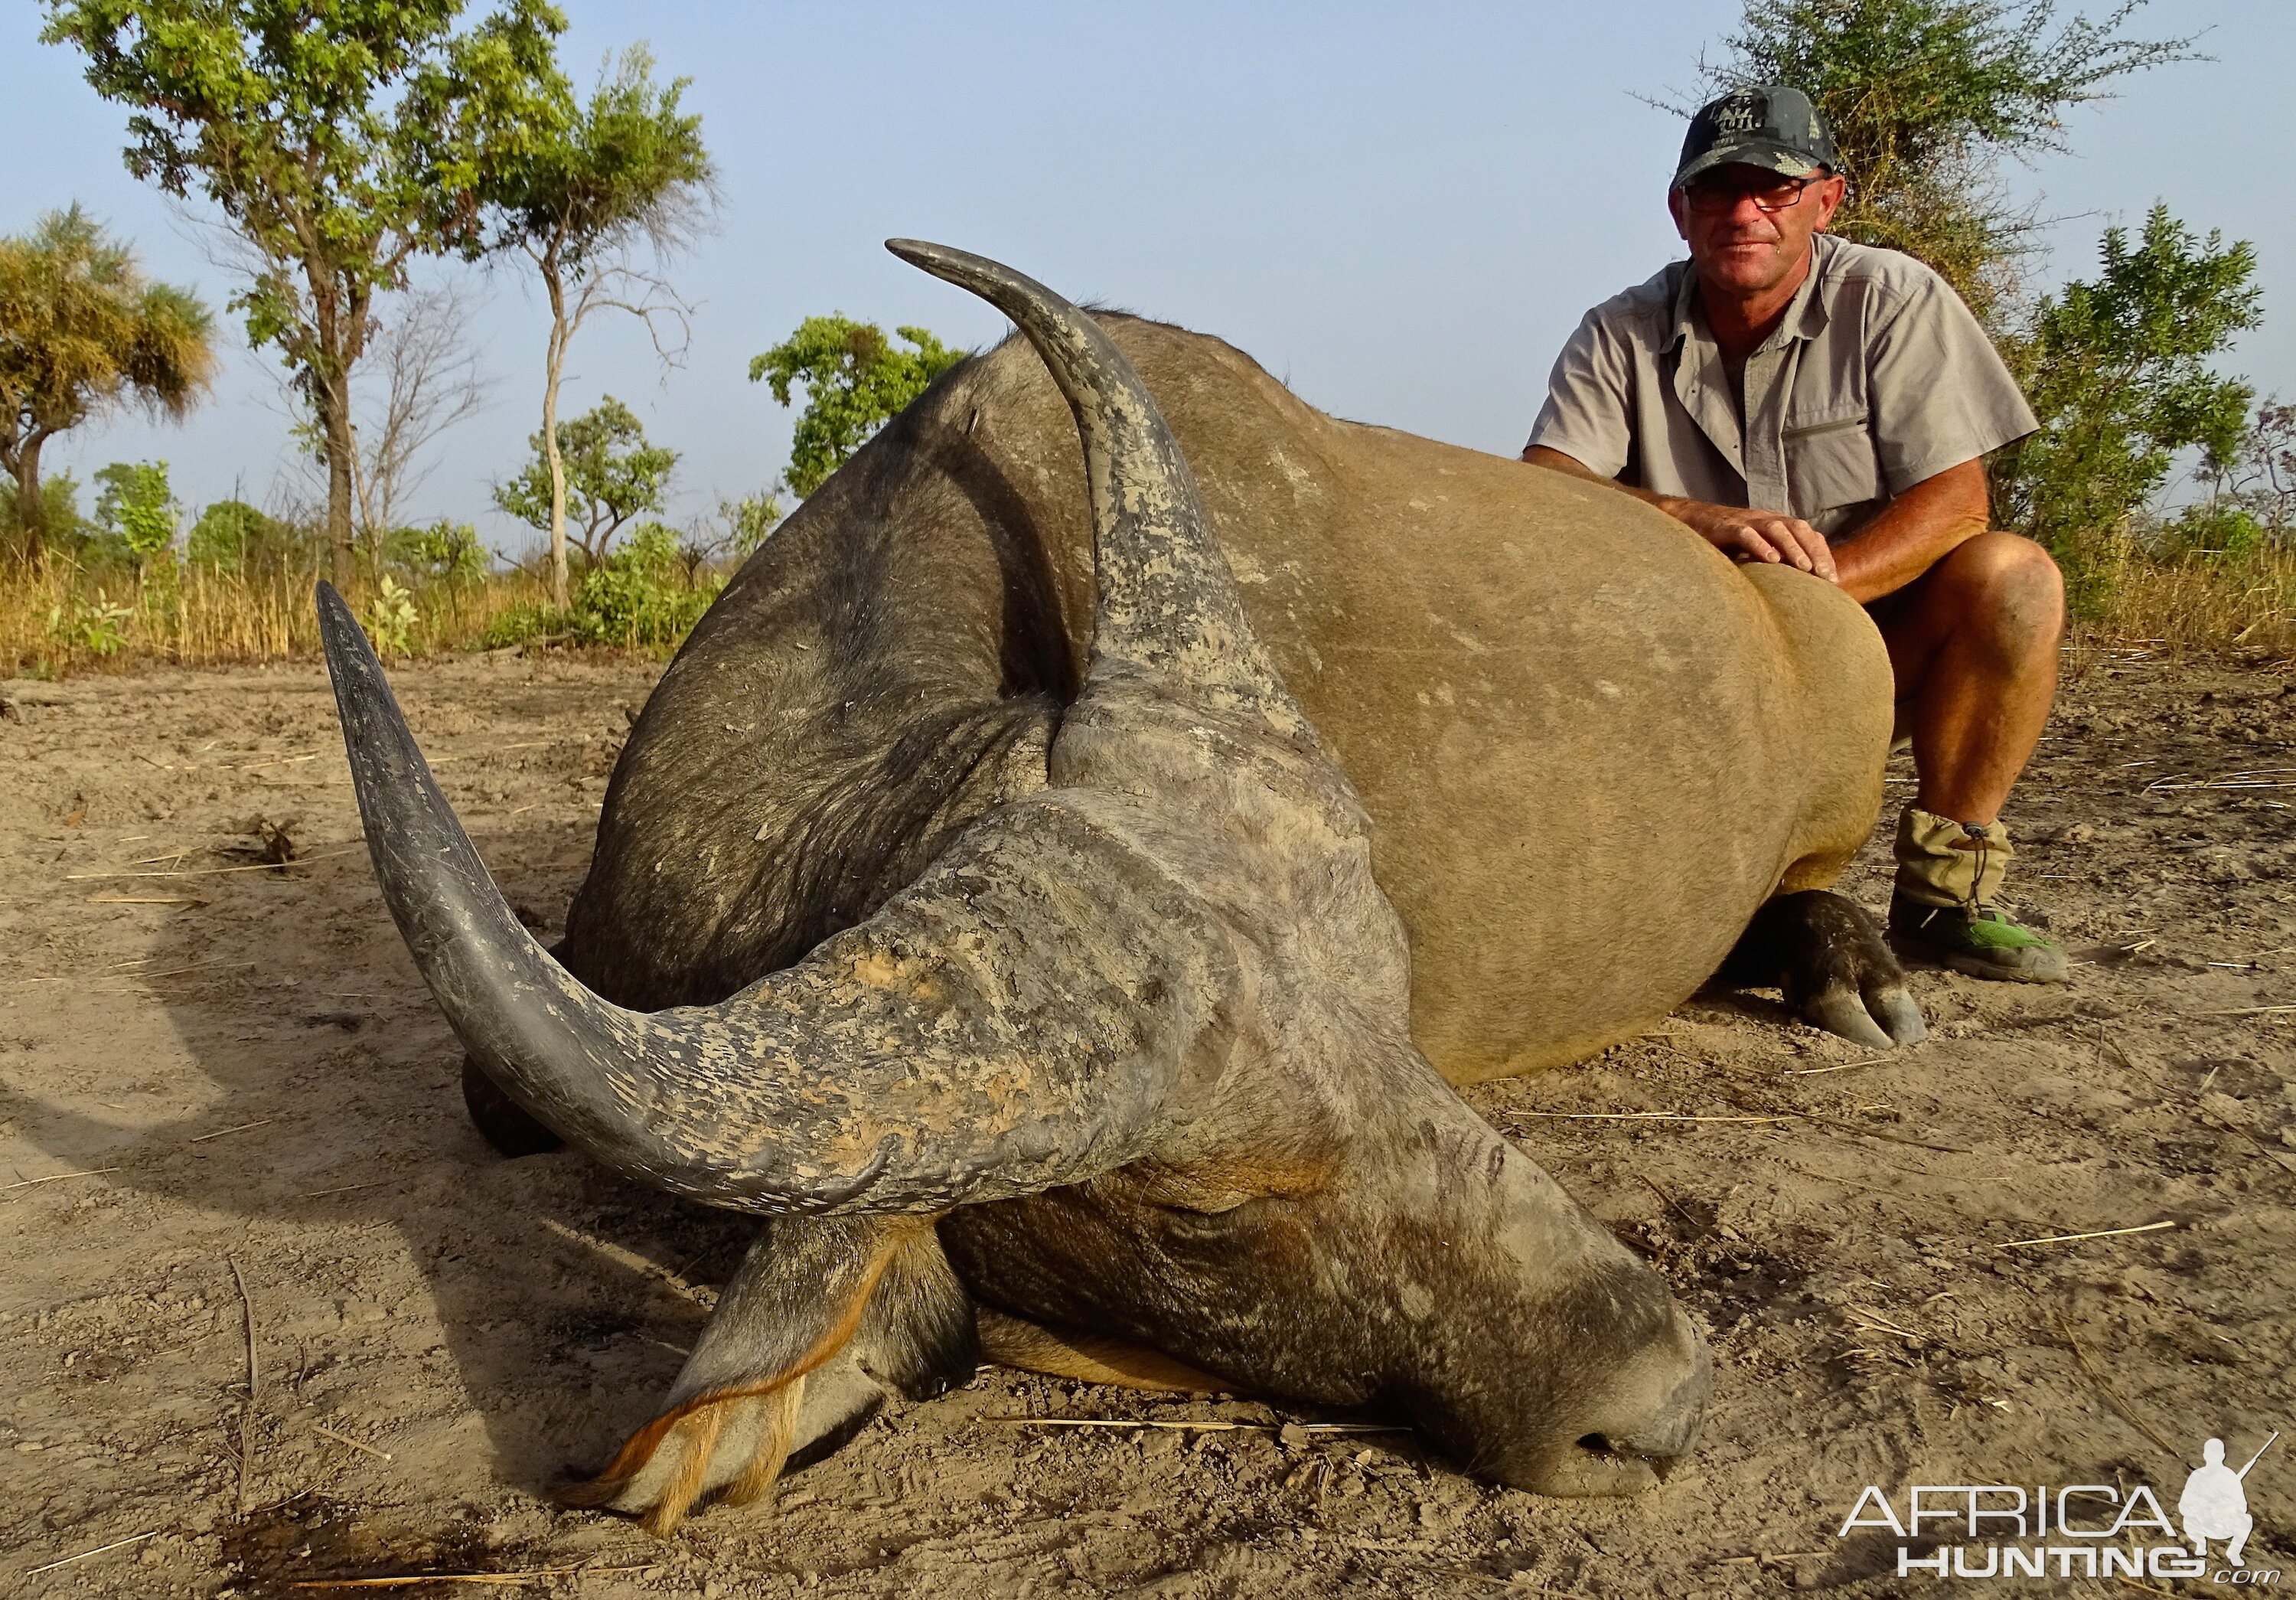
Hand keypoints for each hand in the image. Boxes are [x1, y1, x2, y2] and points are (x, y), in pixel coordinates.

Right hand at [1677, 503, 1836, 581]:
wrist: (1690, 521)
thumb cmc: (1724, 541)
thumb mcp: (1754, 550)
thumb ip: (1773, 562)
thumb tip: (1796, 589)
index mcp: (1775, 524)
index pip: (1807, 534)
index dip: (1822, 554)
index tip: (1833, 579)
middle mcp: (1765, 519)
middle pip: (1798, 528)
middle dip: (1814, 552)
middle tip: (1825, 576)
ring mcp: (1746, 521)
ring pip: (1776, 528)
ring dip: (1793, 548)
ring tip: (1804, 568)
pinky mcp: (1726, 528)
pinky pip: (1746, 534)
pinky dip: (1760, 545)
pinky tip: (1771, 560)